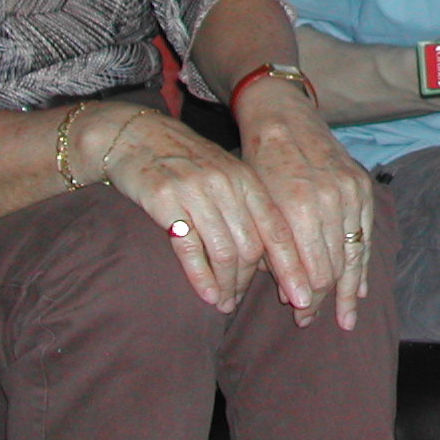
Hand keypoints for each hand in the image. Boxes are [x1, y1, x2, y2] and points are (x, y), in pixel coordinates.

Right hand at [97, 99, 370, 329]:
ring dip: (227, 284)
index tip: (304, 298)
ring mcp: (196, 191)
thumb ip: (247, 209)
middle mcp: (227, 184)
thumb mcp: (224, 176)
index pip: (278, 231)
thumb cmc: (184, 162)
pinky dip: (201, 278)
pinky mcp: (165, 200)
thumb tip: (271, 259)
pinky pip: (189, 249)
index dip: (293, 268)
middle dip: (251, 283)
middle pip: (252, 247)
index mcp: (247, 179)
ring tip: (224, 303)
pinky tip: (207, 295)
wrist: (135, 135)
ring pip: (224, 251)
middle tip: (241, 303)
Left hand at [233, 79, 376, 330]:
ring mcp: (351, 194)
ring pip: (354, 254)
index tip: (301, 318)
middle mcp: (330, 201)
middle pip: (334, 267)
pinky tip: (359, 286)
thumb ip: (272, 249)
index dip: (308, 299)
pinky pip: (366, 234)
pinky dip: (362, 262)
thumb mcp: (257, 207)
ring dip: (348, 289)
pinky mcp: (362, 188)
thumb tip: (287, 294)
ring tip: (346, 318)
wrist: (285, 120)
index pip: (313, 271)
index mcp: (298, 207)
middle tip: (314, 321)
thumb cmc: (259, 164)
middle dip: (324, 299)